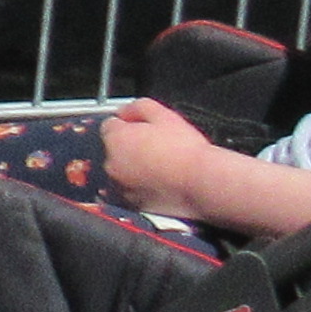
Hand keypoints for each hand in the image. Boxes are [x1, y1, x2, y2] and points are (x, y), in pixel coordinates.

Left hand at [97, 95, 222, 214]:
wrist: (200, 183)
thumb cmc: (184, 148)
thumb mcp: (163, 114)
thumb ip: (138, 107)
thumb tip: (125, 111)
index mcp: (115, 139)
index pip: (110, 126)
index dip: (127, 124)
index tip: (143, 128)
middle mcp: (111, 164)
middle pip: (115, 150)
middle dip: (129, 146)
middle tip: (156, 146)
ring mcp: (119, 187)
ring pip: (122, 171)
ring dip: (133, 167)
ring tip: (161, 166)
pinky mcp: (132, 204)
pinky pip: (131, 190)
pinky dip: (139, 186)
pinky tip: (160, 181)